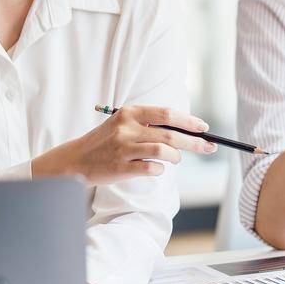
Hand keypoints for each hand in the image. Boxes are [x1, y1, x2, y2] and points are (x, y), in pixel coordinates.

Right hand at [33, 105, 211, 183]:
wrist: (76, 159)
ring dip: (175, 157)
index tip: (204, 128)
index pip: (167, 114)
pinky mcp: (120, 167)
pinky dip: (160, 170)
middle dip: (194, 142)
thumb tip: (184, 130)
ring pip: (163, 151)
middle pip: (170, 134)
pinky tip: (157, 169)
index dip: (189, 121)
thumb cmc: (106, 141)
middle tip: (208, 147)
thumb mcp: (123, 124)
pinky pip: (151, 169)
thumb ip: (149, 124)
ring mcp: (123, 148)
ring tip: (175, 159)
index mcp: (130, 113)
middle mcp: (127, 128)